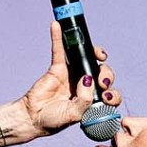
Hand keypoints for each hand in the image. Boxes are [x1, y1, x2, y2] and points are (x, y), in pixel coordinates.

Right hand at [0, 22, 119, 141]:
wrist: (33, 117)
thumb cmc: (54, 120)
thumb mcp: (73, 115)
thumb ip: (84, 100)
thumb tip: (88, 79)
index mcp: (93, 100)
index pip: (110, 93)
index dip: (113, 93)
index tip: (107, 96)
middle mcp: (86, 86)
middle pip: (103, 73)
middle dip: (106, 75)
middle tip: (101, 82)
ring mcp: (73, 75)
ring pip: (88, 58)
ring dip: (95, 52)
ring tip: (97, 54)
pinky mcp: (58, 68)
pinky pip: (60, 50)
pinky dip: (58, 37)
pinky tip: (56, 26)